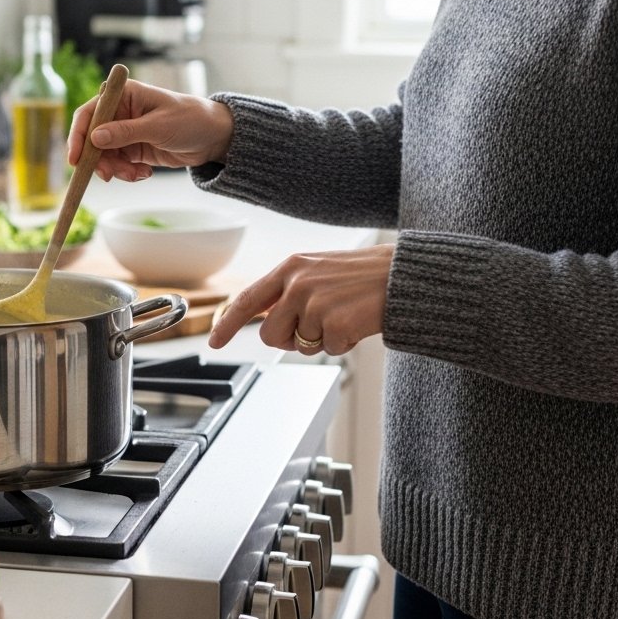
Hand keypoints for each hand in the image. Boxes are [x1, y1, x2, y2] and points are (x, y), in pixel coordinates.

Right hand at [66, 79, 234, 181]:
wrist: (212, 137)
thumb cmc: (189, 119)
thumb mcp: (158, 126)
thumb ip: (126, 132)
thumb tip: (95, 138)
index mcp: (123, 95)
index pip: (90, 113)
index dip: (78, 135)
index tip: (76, 158)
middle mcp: (119, 112)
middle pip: (92, 139)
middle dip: (99, 159)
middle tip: (109, 175)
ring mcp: (125, 132)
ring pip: (104, 156)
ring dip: (116, 169)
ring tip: (136, 174)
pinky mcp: (132, 149)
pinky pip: (118, 164)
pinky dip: (127, 173)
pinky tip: (144, 173)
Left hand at [209, 245, 394, 355]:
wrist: (404, 274)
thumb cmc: (364, 274)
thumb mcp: (319, 270)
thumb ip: (290, 290)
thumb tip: (269, 320)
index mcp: (290, 268)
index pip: (248, 300)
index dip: (227, 324)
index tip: (214, 342)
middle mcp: (297, 284)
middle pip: (270, 334)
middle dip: (289, 339)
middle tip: (317, 326)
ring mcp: (315, 303)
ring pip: (300, 346)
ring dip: (320, 340)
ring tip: (343, 316)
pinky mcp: (335, 323)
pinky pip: (329, 350)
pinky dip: (344, 343)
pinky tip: (357, 322)